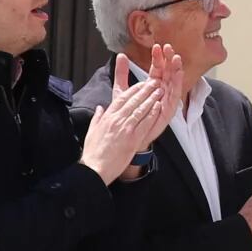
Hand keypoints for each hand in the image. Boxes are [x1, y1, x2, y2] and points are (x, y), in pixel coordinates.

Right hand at [81, 54, 177, 182]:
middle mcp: (116, 120)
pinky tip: (159, 107)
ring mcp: (125, 129)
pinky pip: (145, 123)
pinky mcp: (133, 139)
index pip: (122, 98)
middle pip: (133, 101)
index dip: (133, 90)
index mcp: (107, 117)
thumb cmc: (93, 152)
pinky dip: (152, 114)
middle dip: (145, 90)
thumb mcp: (92, 131)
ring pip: (141, 109)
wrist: (95, 168)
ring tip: (160, 91)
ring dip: (151, 99)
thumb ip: (97, 117)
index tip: (141, 84)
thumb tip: (100, 108)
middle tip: (154, 83)